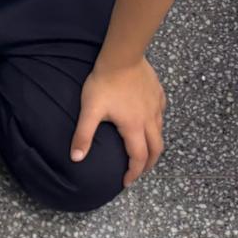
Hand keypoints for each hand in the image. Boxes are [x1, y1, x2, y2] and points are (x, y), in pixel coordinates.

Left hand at [71, 56, 165, 187]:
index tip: (126, 182)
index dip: (133, 172)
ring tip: (144, 152)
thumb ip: (83, 136)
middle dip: (148, 164)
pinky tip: (150, 125)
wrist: (122, 56)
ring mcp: (156, 105)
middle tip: (139, 172)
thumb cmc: (104, 83)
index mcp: (134, 126)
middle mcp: (149, 118)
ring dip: (154, 146)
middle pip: (156, 148)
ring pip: (160, 132)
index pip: (138, 157)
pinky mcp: (158, 93)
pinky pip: (161, 114)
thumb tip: (76, 158)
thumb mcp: (89, 111)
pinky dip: (157, 126)